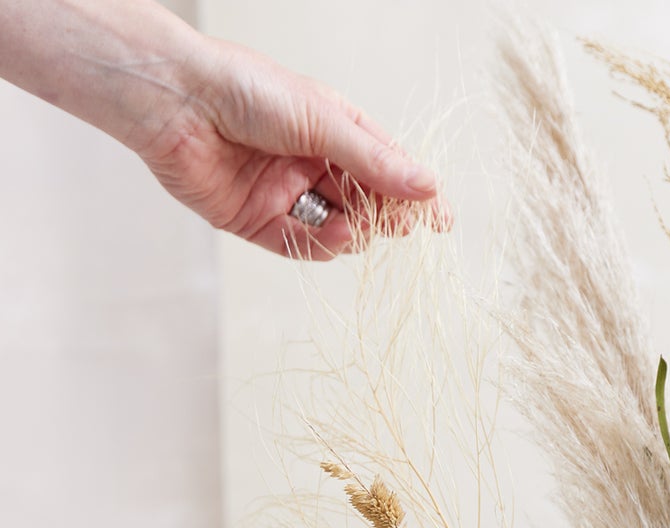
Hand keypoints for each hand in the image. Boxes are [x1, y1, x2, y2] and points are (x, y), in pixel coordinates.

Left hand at [139, 38, 445, 259]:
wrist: (176, 101)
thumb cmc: (245, 90)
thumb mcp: (323, 122)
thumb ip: (374, 162)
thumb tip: (427, 187)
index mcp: (332, 130)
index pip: (385, 168)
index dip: (415, 194)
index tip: (442, 218)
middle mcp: (311, 164)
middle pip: (366, 204)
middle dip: (387, 216)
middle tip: (401, 224)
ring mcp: (287, 195)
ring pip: (339, 230)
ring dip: (355, 233)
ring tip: (358, 226)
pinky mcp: (259, 222)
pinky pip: (303, 246)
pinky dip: (323, 246)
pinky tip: (334, 235)